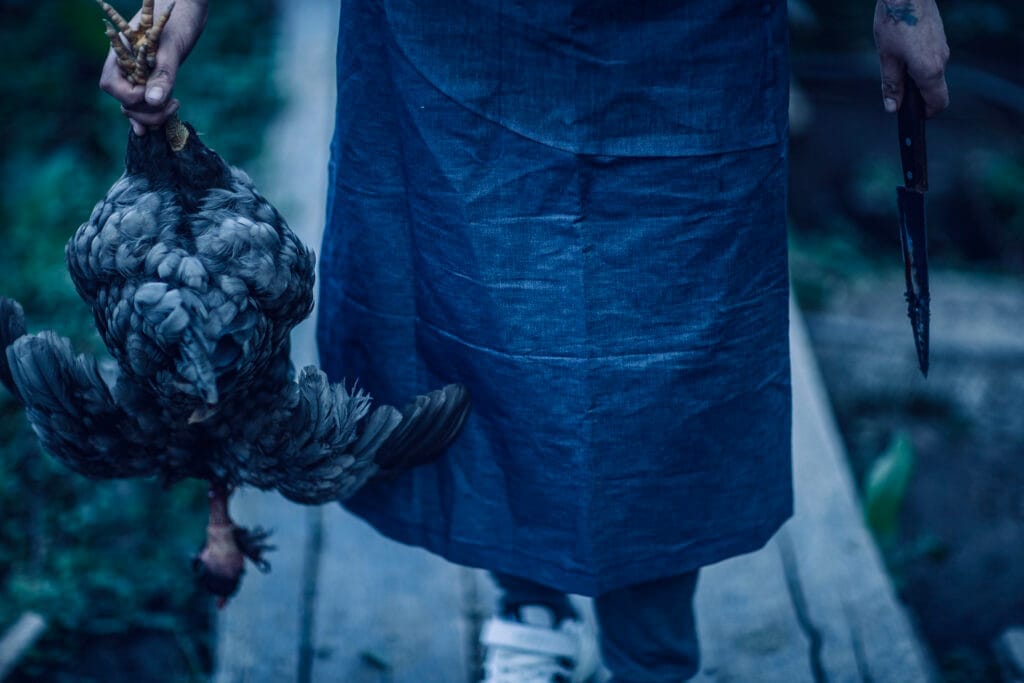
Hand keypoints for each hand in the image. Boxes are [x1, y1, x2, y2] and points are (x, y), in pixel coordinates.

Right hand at [99, 0, 208, 134]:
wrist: (186, 12)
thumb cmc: (177, 24)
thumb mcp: (171, 50)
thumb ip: (162, 75)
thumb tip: (154, 101)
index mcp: (120, 57)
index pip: (115, 89)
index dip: (135, 99)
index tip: (161, 96)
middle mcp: (124, 69)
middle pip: (125, 103)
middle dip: (147, 112)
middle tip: (175, 105)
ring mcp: (135, 77)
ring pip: (133, 108)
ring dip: (152, 116)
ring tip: (175, 107)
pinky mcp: (147, 82)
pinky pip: (141, 104)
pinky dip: (147, 116)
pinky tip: (151, 129)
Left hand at [873, 0, 949, 116]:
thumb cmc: (894, 23)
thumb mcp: (887, 58)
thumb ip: (891, 84)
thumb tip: (892, 108)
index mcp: (929, 70)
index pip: (938, 103)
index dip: (927, 114)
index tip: (913, 117)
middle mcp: (942, 60)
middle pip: (935, 89)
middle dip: (918, 97)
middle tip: (897, 96)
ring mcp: (943, 48)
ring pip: (932, 73)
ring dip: (916, 79)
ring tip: (894, 69)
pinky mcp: (940, 38)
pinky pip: (932, 59)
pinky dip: (920, 64)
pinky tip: (902, 54)